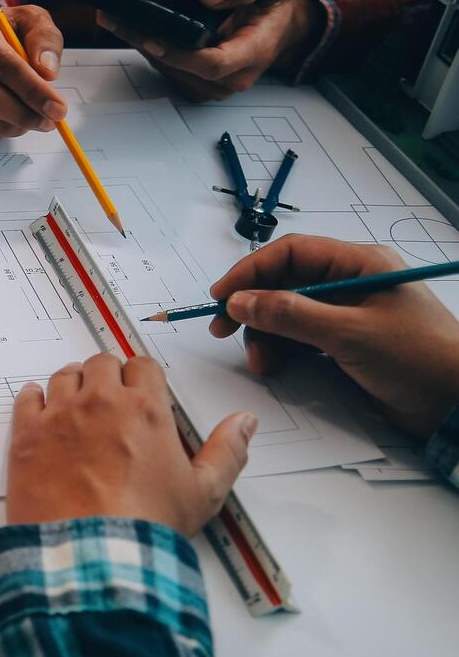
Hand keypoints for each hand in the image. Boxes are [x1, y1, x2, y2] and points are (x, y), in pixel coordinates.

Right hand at [0, 2, 66, 147]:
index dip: (33, 90)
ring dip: (9, 128)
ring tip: (25, 119)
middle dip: (23, 115)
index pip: (3, 63)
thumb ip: (44, 39)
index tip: (58, 109)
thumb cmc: (4, 33)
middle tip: (49, 122)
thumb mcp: (30, 22)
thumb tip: (46, 72)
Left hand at [5, 355, 255, 536]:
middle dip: (108, 376)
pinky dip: (34, 398)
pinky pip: (27, 398)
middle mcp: (99, 402)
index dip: (143, 378)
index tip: (141, 394)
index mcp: (144, 409)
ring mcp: (59, 416)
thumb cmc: (145, 526)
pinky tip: (41, 408)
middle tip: (110, 400)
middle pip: (101, 364)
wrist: (89, 553)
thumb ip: (227, 451)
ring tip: (78, 404)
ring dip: (74, 383)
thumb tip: (245, 423)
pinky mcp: (26, 435)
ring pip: (64, 375)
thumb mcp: (203, 494)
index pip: (143, 366)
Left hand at [97, 0, 320, 100]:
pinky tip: (135, 34)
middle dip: (148, 45)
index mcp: (254, 52)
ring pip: (173, 74)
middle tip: (117, 20)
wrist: (281, 28)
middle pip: (183, 69)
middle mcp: (234, 77)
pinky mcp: (203, 86)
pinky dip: (152, 54)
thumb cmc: (276, 5)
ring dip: (144, 49)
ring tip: (118, 22)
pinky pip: (172, 74)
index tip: (152, 39)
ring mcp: (217, 87)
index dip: (180, 56)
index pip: (213, 64)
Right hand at [209, 234, 458, 435]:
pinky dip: (282, 351)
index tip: (221, 297)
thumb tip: (239, 302)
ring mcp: (347, 314)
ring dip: (266, 336)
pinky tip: (278, 367)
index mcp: (359, 264)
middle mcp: (351, 283)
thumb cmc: (418, 358)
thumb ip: (291, 315)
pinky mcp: (345, 343)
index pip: (290, 253)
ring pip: (287, 314)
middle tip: (224, 331)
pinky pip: (300, 338)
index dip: (250, 271)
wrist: (457, 403)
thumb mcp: (349, 333)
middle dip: (253, 308)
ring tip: (262, 363)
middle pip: (283, 283)